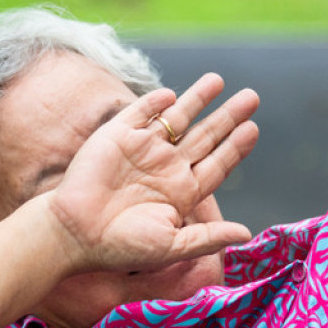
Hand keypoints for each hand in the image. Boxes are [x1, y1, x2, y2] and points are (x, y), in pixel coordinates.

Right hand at [48, 74, 259, 272]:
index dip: (235, 147)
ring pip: (178, 118)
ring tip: (219, 80)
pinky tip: (172, 93)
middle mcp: (166, 168)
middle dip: (228, 116)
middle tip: (253, 97)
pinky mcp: (117, 136)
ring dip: (198, 98)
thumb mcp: (171, 246)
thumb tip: (247, 234)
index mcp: (182, 192)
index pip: (217, 164)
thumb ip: (209, 237)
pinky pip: (141, 112)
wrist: (73, 234)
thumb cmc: (121, 247)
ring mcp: (143, 150)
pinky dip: (156, 102)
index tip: (254, 128)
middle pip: (206, 136)